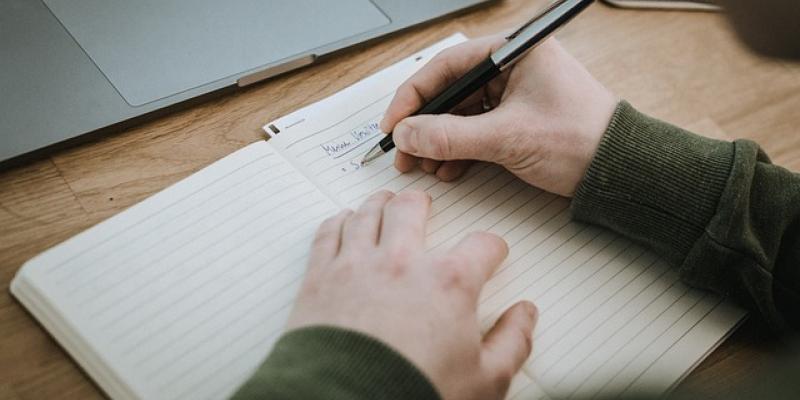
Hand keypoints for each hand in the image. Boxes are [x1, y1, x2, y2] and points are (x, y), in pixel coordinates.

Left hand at [287, 190, 537, 399]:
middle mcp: (402, 261)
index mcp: (448, 282)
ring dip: (379, 203)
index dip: (492, 247)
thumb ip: (512, 341)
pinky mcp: (320, 278)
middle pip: (412, 208)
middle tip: (424, 204)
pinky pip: (328, 234)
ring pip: (367, 213)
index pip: (481, 245)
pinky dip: (337, 222)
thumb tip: (525, 315)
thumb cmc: (412, 393)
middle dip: (422, 203)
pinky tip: (342, 221)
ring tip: (384, 201)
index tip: (491, 253)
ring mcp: (357, 265)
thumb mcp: (485, 380)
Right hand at [381, 35, 617, 196]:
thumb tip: (407, 135)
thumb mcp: (507, 138)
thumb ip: (450, 137)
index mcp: (515, 52)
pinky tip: (449, 169)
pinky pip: (478, 130)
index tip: (394, 124)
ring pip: (462, 114)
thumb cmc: (580, 141)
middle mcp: (513, 68)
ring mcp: (516, 94)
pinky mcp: (519, 119)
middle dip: (425, 126)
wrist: (620, 172)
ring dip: (440, 141)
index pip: (448, 67)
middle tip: (404, 151)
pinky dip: (460, 150)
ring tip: (425, 166)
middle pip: (451, 92)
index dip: (413, 97)